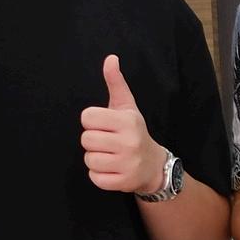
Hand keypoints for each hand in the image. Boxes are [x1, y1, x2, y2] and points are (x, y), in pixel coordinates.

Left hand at [80, 54, 163, 193]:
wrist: (154, 165)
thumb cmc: (134, 132)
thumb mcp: (127, 107)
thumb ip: (115, 82)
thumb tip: (110, 58)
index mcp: (127, 121)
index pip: (87, 117)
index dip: (92, 122)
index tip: (105, 126)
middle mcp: (129, 142)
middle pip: (86, 139)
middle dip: (93, 141)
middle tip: (108, 142)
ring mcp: (127, 164)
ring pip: (89, 159)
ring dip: (95, 159)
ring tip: (110, 156)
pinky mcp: (123, 182)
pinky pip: (95, 178)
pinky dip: (99, 175)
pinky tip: (112, 169)